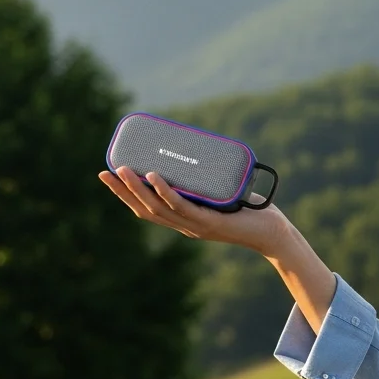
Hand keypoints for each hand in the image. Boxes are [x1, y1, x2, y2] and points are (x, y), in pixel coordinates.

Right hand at [98, 166, 295, 257]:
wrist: (273, 233)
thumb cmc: (251, 210)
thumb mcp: (222, 191)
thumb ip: (210, 176)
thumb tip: (201, 145)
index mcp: (183, 220)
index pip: (146, 208)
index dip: (125, 194)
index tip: (107, 174)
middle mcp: (185, 225)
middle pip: (144, 209)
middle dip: (122, 191)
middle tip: (104, 171)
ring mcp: (195, 225)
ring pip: (158, 207)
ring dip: (138, 188)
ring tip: (123, 170)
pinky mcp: (210, 221)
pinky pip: (182, 205)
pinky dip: (166, 191)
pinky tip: (155, 176)